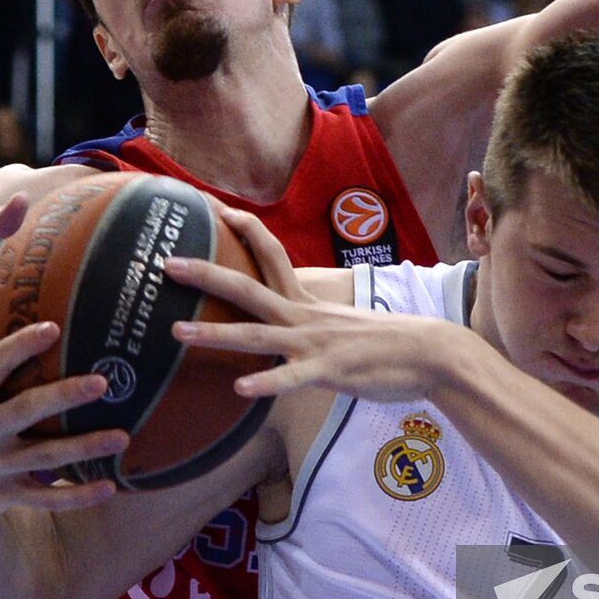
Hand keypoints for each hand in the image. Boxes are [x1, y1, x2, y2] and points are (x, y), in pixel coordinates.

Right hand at [0, 318, 126, 525]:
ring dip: (83, 448)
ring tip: (123, 437)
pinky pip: (44, 498)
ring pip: (43, 457)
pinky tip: (110, 486)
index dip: (21, 347)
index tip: (54, 328)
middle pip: (24, 410)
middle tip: (103, 382)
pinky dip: (76, 496)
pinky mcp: (6, 495)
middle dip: (63, 397)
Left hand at [168, 206, 460, 400]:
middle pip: (248, 288)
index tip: (215, 210)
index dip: (244, 232)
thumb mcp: (342, 323)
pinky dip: (266, 382)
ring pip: (258, 335)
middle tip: (166, 263)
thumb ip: (312, 320)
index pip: (272, 256)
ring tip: (176, 333)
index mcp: (308, 302)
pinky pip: (292, 378)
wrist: (432, 353)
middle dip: (206, 275)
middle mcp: (305, 316)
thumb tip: (289, 321)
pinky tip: (240, 388)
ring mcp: (316, 343)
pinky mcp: (330, 372)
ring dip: (216, 334)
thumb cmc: (388, 342)